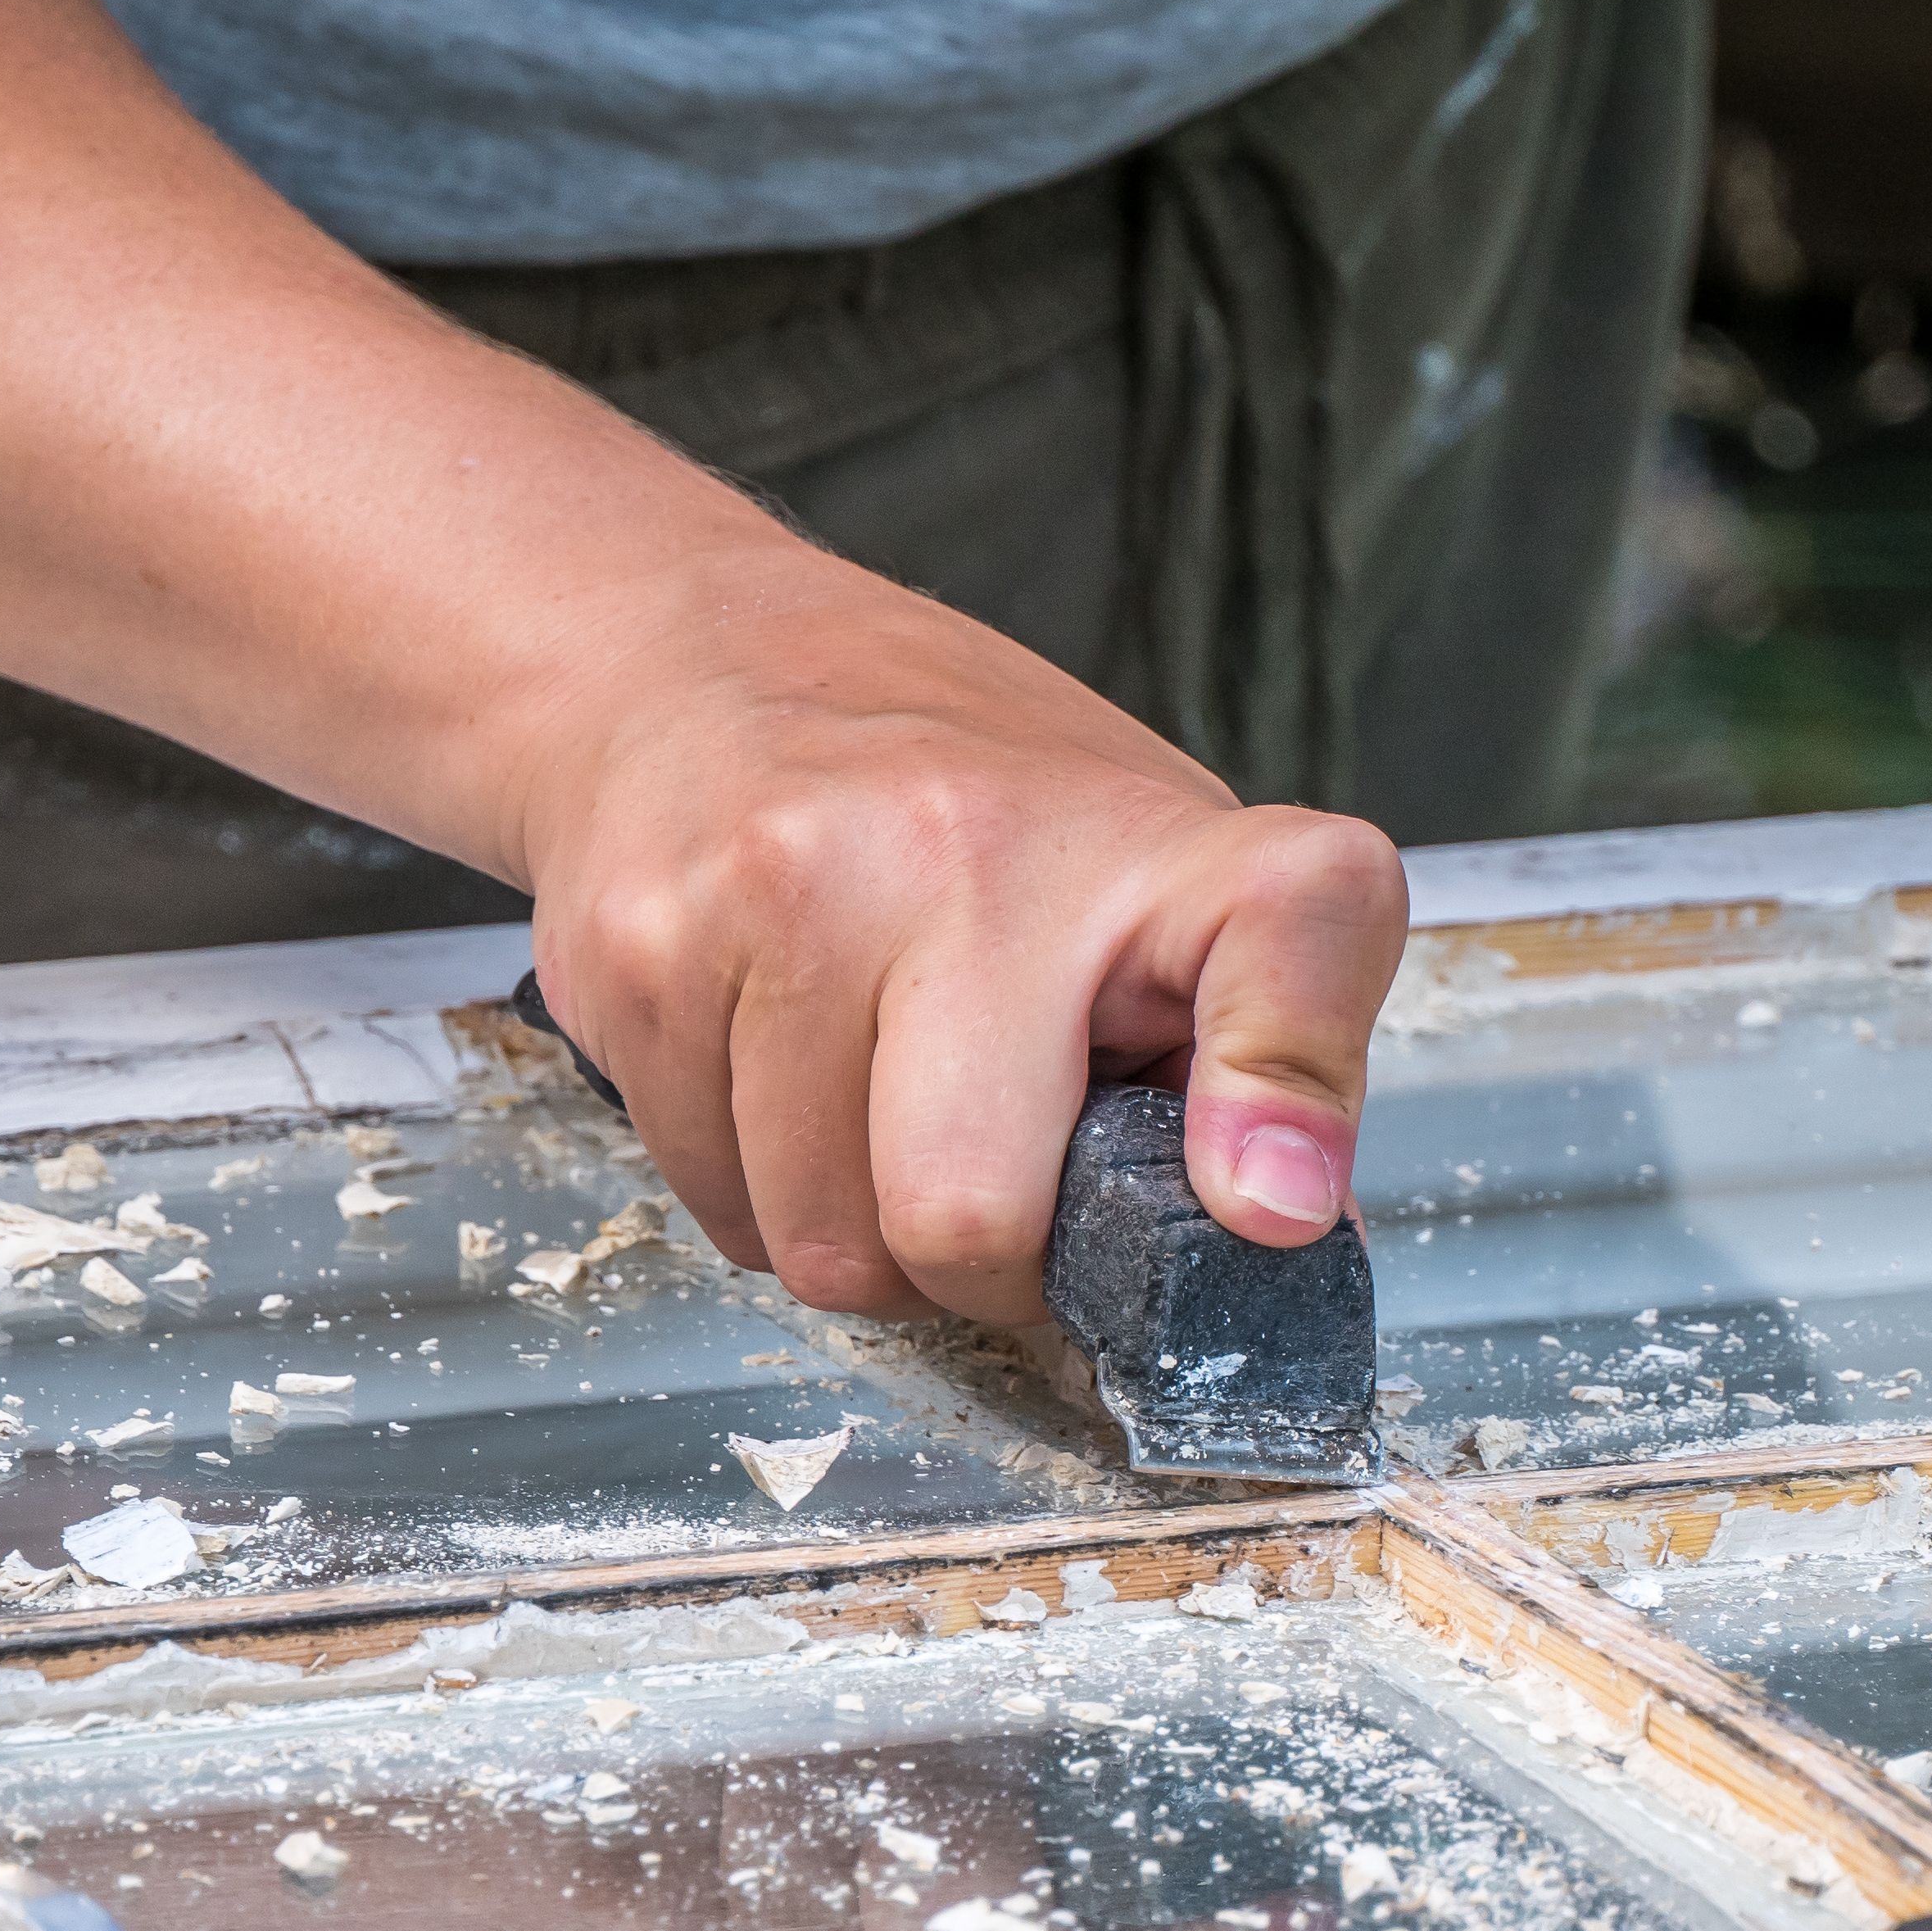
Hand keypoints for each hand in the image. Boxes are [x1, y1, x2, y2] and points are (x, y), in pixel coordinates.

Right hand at [500, 539, 1407, 1324]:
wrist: (696, 659)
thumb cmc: (960, 808)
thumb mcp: (1149, 886)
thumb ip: (1239, 1057)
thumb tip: (1286, 1234)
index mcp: (1155, 843)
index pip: (1289, 930)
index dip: (1284, 1087)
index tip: (1264, 1205)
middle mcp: (972, 846)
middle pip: (966, 1218)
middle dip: (980, 1271)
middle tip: (995, 1190)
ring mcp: (787, 888)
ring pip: (822, 1247)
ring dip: (855, 1234)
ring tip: (872, 1102)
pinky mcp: (642, 948)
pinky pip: (716, 1208)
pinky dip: (756, 1192)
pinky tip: (777, 1072)